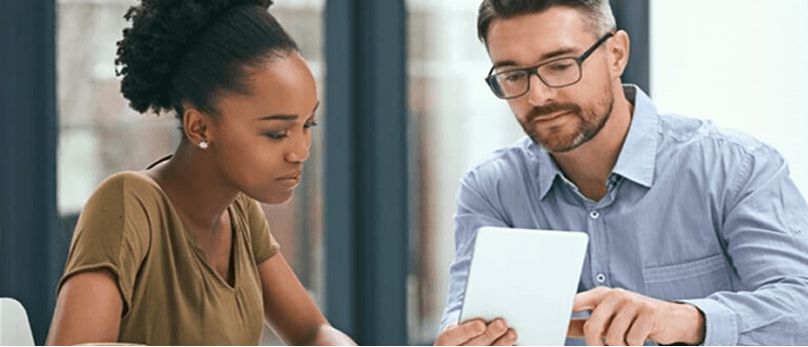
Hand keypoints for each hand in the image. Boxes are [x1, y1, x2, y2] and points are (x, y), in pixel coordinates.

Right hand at [434, 318, 516, 345]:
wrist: (460, 343)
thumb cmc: (462, 328)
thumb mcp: (458, 321)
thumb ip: (468, 315)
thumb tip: (483, 300)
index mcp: (445, 340)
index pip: (450, 337)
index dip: (467, 331)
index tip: (481, 324)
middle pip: (472, 346)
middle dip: (489, 335)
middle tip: (502, 323)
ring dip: (501, 344)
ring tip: (512, 333)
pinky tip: (513, 343)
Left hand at [567, 287, 704, 345]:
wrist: (671, 318)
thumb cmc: (633, 319)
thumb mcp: (608, 318)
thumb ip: (585, 322)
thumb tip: (562, 327)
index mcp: (601, 294)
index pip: (575, 303)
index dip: (564, 313)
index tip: (553, 324)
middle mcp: (614, 295)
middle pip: (592, 326)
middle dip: (595, 344)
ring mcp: (632, 302)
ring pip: (613, 337)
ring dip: (620, 346)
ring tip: (628, 338)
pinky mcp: (648, 312)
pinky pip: (631, 340)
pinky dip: (634, 345)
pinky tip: (640, 337)